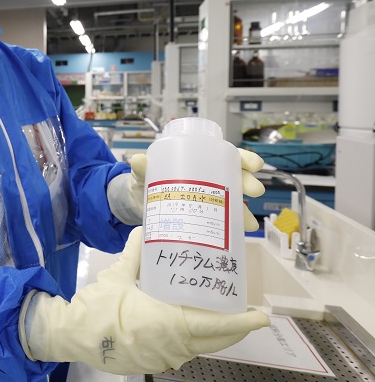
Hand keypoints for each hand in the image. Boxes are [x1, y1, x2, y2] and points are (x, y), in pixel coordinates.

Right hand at [19, 227, 270, 374]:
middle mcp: (170, 345)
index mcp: (164, 323)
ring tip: (227, 315)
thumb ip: (135, 253)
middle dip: (236, 328)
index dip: (240, 322)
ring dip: (217, 334)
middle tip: (250, 312)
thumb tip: (144, 228)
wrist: (70, 335)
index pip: (212, 326)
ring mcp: (163, 358)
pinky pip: (184, 351)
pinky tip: (196, 325)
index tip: (260, 315)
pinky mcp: (153, 362)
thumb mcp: (117, 276)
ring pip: (201, 347)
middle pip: (214, 340)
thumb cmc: (95, 308)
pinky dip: (197, 339)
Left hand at [107, 149, 265, 230]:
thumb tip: (138, 160)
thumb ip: (142, 167)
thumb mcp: (143, 172)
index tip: (253, 165)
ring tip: (249, 223)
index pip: (225, 156)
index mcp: (198, 161)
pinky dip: (233, 226)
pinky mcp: (204, 217)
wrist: (138, 203)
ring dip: (244, 210)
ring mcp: (208, 198)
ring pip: (233, 201)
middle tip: (253, 191)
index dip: (243, 158)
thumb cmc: (146, 180)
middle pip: (234, 177)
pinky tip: (240, 234)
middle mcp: (208, 178)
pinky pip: (223, 220)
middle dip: (247, 183)